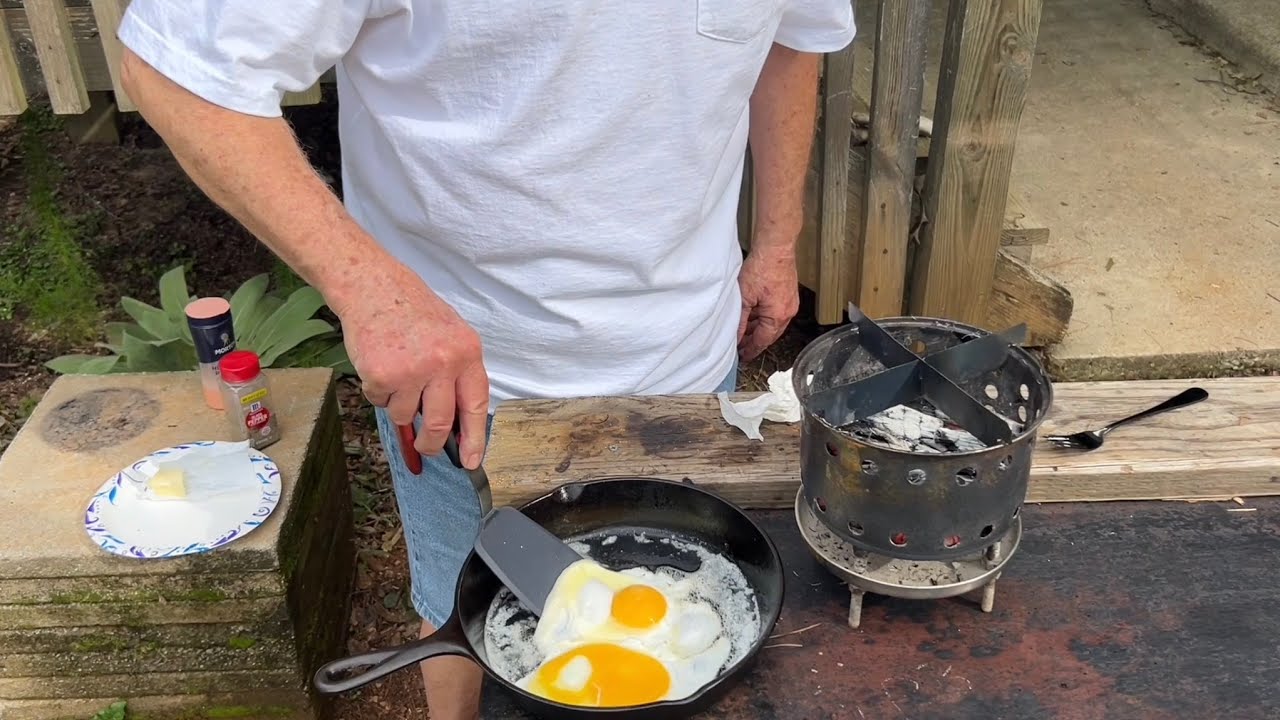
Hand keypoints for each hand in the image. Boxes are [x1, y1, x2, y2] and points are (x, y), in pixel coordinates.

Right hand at [334, 262, 488, 468]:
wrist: (373, 286)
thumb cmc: (412, 311)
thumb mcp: (449, 337)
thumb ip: (456, 375)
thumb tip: (456, 422)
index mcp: (466, 353)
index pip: (476, 405)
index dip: (474, 438)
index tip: (471, 461)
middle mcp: (443, 363)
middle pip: (439, 423)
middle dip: (431, 443)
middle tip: (425, 446)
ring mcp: (412, 370)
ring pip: (405, 415)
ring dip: (398, 405)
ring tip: (397, 374)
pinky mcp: (382, 375)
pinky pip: (380, 402)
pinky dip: (378, 392)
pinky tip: (379, 365)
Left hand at [737, 244, 799, 361]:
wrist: (776, 247)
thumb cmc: (763, 267)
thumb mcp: (744, 297)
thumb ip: (740, 320)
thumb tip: (736, 336)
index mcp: (778, 316)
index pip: (763, 341)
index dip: (751, 350)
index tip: (743, 357)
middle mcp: (787, 312)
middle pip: (770, 335)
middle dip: (755, 341)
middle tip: (741, 347)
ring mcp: (790, 303)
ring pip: (772, 324)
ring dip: (759, 328)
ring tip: (744, 332)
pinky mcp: (788, 294)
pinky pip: (776, 313)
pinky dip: (764, 317)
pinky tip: (753, 316)